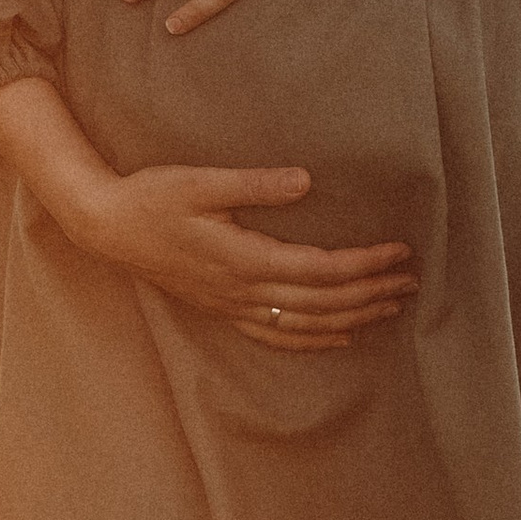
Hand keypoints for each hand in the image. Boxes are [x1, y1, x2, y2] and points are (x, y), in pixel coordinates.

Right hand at [72, 161, 415, 350]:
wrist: (108, 227)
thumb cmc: (153, 197)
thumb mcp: (201, 181)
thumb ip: (254, 184)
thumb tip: (306, 181)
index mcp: (244, 259)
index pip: (321, 270)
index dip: (364, 265)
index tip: (399, 252)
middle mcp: (243, 291)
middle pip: (322, 302)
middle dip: (371, 293)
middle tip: (411, 281)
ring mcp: (232, 306)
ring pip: (305, 324)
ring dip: (352, 317)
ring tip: (390, 308)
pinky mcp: (222, 308)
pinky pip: (277, 334)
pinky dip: (314, 338)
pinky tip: (338, 336)